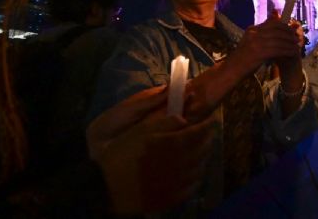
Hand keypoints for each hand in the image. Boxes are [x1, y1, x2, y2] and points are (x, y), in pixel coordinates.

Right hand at [87, 87, 214, 214]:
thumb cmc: (120, 155)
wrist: (105, 187)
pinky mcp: (171, 198)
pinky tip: (193, 172)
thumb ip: (165, 123)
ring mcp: (177, 183)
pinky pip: (192, 187)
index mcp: (172, 145)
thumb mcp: (140, 132)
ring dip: (203, 158)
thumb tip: (184, 119)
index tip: (211, 120)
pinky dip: (196, 177)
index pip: (198, 132)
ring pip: (199, 168)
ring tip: (202, 151)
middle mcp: (179, 164)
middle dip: (207, 139)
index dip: (207, 125)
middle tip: (208, 134)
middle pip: (202, 150)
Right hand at [229, 11, 300, 72]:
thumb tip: (275, 31)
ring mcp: (256, 42)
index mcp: (252, 29)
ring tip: (297, 46)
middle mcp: (254, 33)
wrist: (232, 69)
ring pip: (279, 40)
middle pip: (277, 30)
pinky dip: (287, 50)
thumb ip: (261, 35)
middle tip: (297, 38)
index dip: (284, 26)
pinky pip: (278, 49)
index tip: (292, 30)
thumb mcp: (250, 42)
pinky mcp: (260, 52)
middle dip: (289, 34)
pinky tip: (292, 53)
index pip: (272, 23)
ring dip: (290, 43)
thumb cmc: (242, 58)